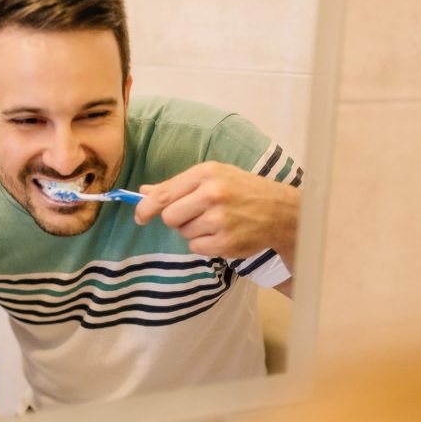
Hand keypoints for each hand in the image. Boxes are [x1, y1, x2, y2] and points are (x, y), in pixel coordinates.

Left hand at [134, 161, 299, 268]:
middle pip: (169, 217)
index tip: (139, 216)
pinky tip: (222, 233)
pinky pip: (196, 247)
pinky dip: (205, 244)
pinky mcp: (225, 242)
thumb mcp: (213, 177)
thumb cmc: (242, 190)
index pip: (163, 194)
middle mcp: (213, 194)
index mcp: (206, 173)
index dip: (145, 208)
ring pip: (183, 233)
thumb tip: (144, 192)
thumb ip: (177, 185)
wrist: (281, 211)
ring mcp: (220, 219)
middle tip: (196, 215)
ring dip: (194, 231)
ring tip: (216, 222)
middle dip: (177, 219)